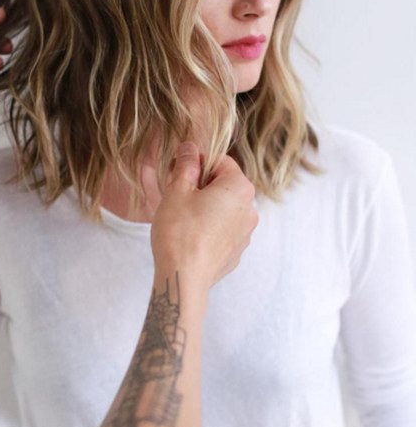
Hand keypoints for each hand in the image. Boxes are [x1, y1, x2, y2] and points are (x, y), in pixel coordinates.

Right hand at [151, 140, 257, 290]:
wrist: (184, 277)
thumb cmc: (180, 231)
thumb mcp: (177, 190)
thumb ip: (186, 164)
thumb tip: (189, 148)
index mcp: (239, 188)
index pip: (220, 161)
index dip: (196, 162)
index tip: (178, 170)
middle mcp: (250, 209)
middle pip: (224, 185)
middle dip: (201, 185)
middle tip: (176, 193)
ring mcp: (245, 233)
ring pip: (224, 208)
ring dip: (205, 206)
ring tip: (182, 216)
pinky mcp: (236, 251)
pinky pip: (223, 229)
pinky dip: (209, 226)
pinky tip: (190, 235)